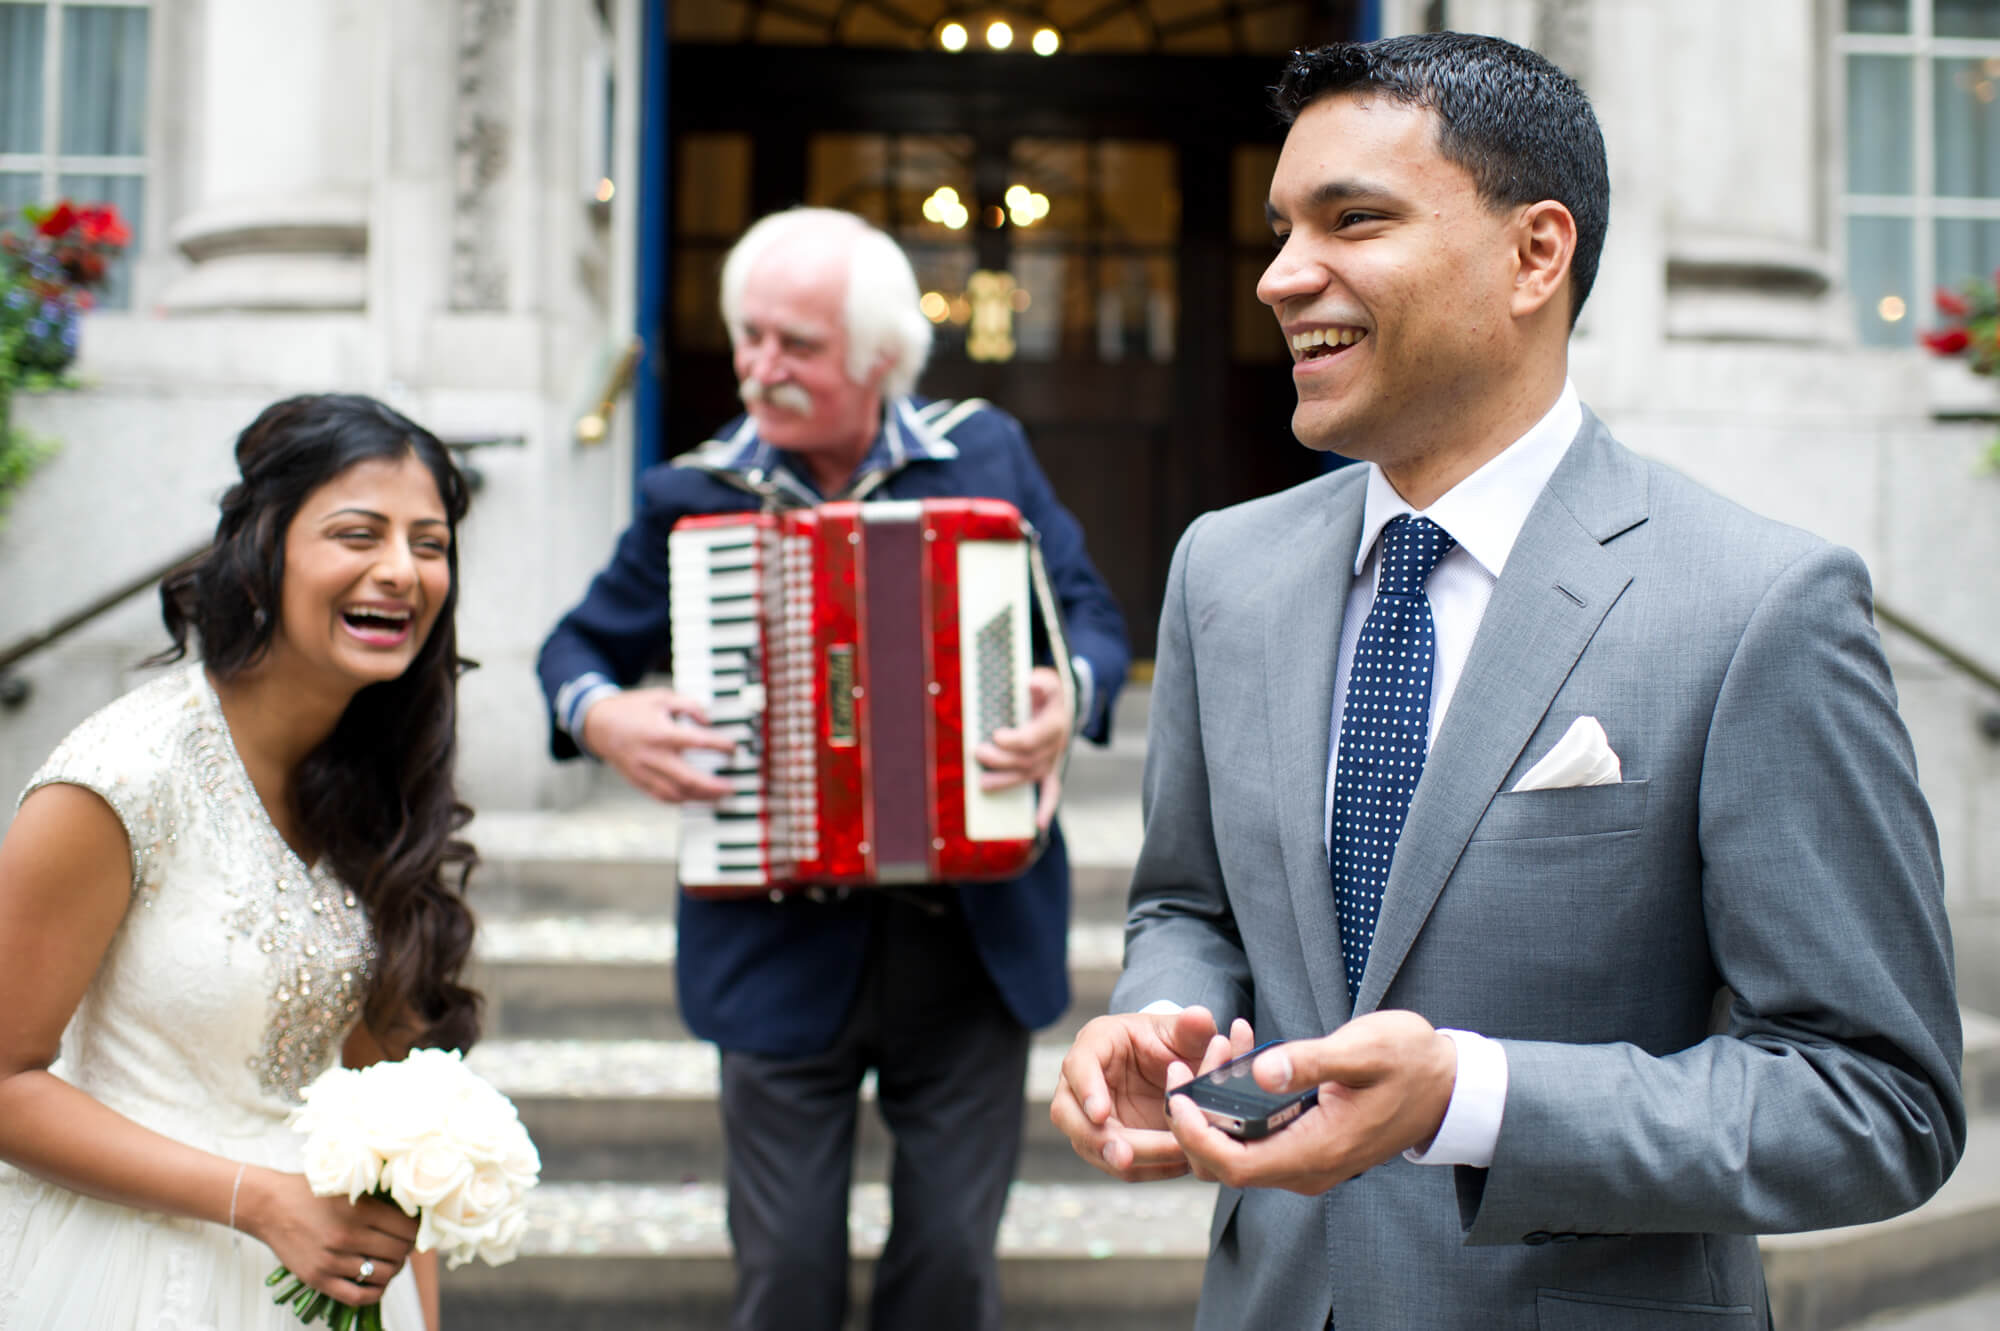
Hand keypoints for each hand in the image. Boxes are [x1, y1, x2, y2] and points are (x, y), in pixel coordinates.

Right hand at [243, 1168, 417, 1306]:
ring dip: (393, 1269)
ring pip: (383, 1274)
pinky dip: (374, 1292)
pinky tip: (376, 1281)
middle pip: (399, 1252)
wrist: (269, 1206)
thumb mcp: (349, 1186)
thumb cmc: (310, 1192)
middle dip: (406, 1248)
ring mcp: (332, 1261)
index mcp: (360, 1210)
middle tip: (402, 1243)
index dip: (417, 1229)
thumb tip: (413, 1211)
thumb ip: (378, 1199)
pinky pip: (358, 1296)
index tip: (415, 1227)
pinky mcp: (318, 1279)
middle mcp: (348, 1237)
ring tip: (388, 1259)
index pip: (408, 1228)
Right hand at [579, 686, 735, 802]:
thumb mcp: (662, 698)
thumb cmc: (632, 710)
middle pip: (689, 779)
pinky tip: (696, 798)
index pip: (698, 742)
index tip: (733, 748)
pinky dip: (682, 800)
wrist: (597, 725)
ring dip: (701, 798)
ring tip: (718, 796)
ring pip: (677, 794)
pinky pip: (663, 797)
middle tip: (731, 787)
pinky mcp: (638, 782)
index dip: (720, 746)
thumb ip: (689, 705)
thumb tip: (708, 720)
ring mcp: (644, 772)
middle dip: (714, 787)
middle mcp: (653, 756)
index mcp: (661, 733)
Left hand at [975, 666, 1070, 829]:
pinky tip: (1038, 824)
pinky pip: (1052, 790)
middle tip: (978, 752)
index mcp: (1053, 725)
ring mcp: (1052, 760)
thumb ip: (1042, 682)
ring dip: (1005, 782)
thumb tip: (1032, 683)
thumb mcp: (1049, 680)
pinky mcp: (1050, 769)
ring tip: (982, 784)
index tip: (995, 734)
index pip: (1031, 739)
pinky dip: (1047, 807)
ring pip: (1029, 776)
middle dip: (1000, 760)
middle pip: (1026, 761)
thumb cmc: (1049, 692)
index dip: (1012, 740)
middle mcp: (1055, 746)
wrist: (1068, 703)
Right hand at [1051, 1006, 1244, 1180]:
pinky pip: (1115, 1163)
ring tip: (1165, 1161)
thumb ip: (1191, 1026)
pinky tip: (1176, 1165)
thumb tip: (1199, 1017)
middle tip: (1123, 1154)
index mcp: (1095, 1044)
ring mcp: (1088, 1115)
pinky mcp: (1104, 1142)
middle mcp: (1081, 1081)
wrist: (1170, 1065)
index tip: (1099, 1113)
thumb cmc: (1167, 1041)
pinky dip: (1145, 1168)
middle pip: (1068, 1113)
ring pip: (1089, 1144)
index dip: (1086, 1089)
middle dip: (1095, 1137)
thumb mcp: (1181, 1031)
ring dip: (1123, 1159)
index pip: (1078, 1064)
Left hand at [1164, 1010, 1457, 1194]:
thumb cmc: (1410, 1062)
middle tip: (1187, 1061)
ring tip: (1217, 1046)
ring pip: (1237, 1149)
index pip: (1234, 1166)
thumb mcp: (1364, 1050)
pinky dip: (1236, 1103)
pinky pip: (1256, 1136)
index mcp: (1318, 1152)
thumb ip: (1311, 1062)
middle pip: (1225, 1163)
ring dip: (1215, 1106)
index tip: (1180, 1094)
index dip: (1197, 1136)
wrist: (1448, 1084)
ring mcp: (1306, 1161)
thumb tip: (1260, 1071)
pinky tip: (1239, 1056)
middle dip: (1197, 1117)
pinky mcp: (1306, 1145)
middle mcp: (1307, 1168)